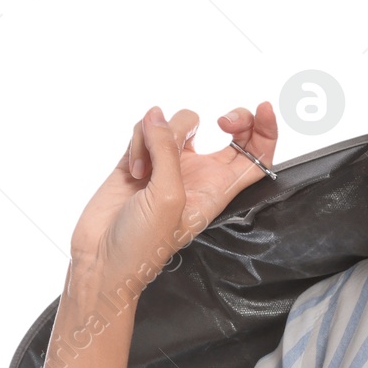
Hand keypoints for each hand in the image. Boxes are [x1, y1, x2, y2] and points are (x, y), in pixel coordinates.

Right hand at [68, 101, 278, 291]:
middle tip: (220, 122)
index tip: (262, 109)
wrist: (102, 258)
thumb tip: (158, 118)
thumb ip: (169, 153)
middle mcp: (199, 174)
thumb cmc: (142, 246)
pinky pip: (146, 130)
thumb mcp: (168, 198)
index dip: (266, 131)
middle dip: (229, 119)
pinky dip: (138, 140)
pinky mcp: (140, 160)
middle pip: (229, 133)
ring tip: (146, 169)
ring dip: (161, 136)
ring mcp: (169, 166)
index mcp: (218, 190)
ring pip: (180, 124)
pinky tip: (132, 168)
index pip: (256, 157)